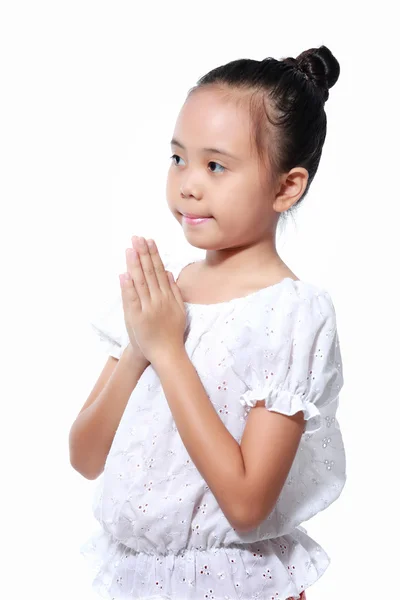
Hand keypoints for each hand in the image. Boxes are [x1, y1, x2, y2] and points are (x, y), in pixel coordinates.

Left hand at [119, 236, 186, 364]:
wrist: (166, 353)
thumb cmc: (171, 332)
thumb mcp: (179, 309)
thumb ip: (174, 290)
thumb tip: (168, 272)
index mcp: (168, 296)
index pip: (159, 270)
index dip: (153, 255)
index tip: (148, 241)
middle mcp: (159, 299)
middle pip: (149, 273)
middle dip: (143, 254)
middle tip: (137, 238)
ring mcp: (148, 308)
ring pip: (140, 282)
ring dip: (134, 265)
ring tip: (130, 249)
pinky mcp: (137, 318)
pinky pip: (132, 300)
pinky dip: (128, 287)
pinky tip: (124, 274)